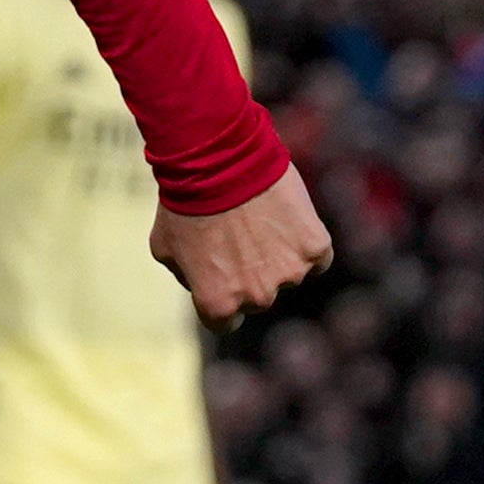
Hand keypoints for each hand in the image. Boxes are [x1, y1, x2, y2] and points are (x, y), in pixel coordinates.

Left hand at [152, 164, 332, 323]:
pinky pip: (317, 257)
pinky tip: (286, 218)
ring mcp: (290, 274)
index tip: (221, 275)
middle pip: (257, 298)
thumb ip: (188, 277)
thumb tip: (203, 285)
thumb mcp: (166, 248)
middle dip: (248, 273)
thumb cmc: (184, 203)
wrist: (218, 160)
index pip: (225, 322)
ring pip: (288, 275)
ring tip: (258, 219)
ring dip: (278, 255)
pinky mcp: (316, 248)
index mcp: (218, 304)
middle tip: (238, 236)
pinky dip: (306, 243)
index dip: (221, 296)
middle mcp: (257, 297)